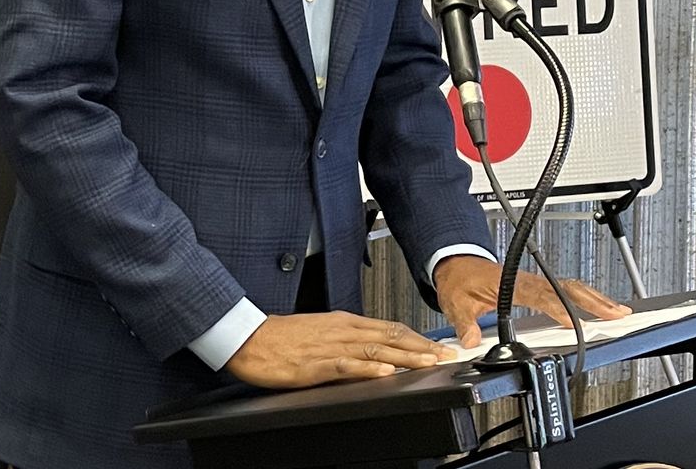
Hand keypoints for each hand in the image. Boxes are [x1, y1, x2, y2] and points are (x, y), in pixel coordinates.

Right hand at [225, 312, 453, 387]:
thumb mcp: (319, 333)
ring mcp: (329, 347)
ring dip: (405, 357)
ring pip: (376, 350)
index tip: (441, 347)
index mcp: (344, 323)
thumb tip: (374, 354)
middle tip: (448, 356)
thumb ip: (347, 342)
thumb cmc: (280, 337)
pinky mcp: (315, 363)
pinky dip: (369, 369)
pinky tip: (385, 373)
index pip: (390, 328)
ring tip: (428, 363)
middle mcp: (342, 331)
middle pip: (390, 337)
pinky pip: (347, 365)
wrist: (248, 337)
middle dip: (422, 347)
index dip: (419, 338)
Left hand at [433, 255, 631, 347]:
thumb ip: (464, 324)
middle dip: (593, 301)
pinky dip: (584, 297)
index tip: (575, 323)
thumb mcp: (455, 304)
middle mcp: (526, 281)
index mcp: (509, 284)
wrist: (455, 263)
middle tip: (617, 313)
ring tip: (618, 310)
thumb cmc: (458, 280)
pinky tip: (598, 306)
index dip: (559, 309)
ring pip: (569, 287)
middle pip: (565, 289)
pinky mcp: (535, 286)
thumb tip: (470, 341)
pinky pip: (564, 289)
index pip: (540, 296)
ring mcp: (533, 282)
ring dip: (594, 298)